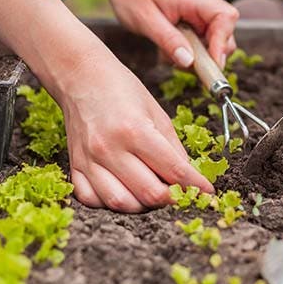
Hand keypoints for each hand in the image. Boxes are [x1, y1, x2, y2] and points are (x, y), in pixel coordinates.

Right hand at [60, 52, 213, 211]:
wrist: (81, 77)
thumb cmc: (122, 90)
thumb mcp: (157, 112)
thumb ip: (173, 147)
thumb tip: (188, 177)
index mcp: (136, 131)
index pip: (174, 171)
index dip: (196, 186)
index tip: (207, 193)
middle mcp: (110, 148)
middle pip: (149, 194)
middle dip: (172, 199)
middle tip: (182, 195)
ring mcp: (89, 160)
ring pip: (121, 203)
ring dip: (143, 206)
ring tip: (154, 194)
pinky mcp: (75, 166)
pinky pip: (92, 200)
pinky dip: (111, 203)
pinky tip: (124, 192)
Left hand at [109, 0, 238, 67]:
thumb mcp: (145, 20)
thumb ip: (168, 40)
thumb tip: (190, 62)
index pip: (225, 17)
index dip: (223, 42)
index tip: (212, 62)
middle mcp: (203, 9)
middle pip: (227, 36)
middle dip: (212, 57)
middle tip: (187, 67)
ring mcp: (200, 20)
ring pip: (216, 47)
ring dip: (199, 61)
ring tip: (171, 57)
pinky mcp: (195, 31)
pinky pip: (203, 51)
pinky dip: (190, 59)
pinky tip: (170, 54)